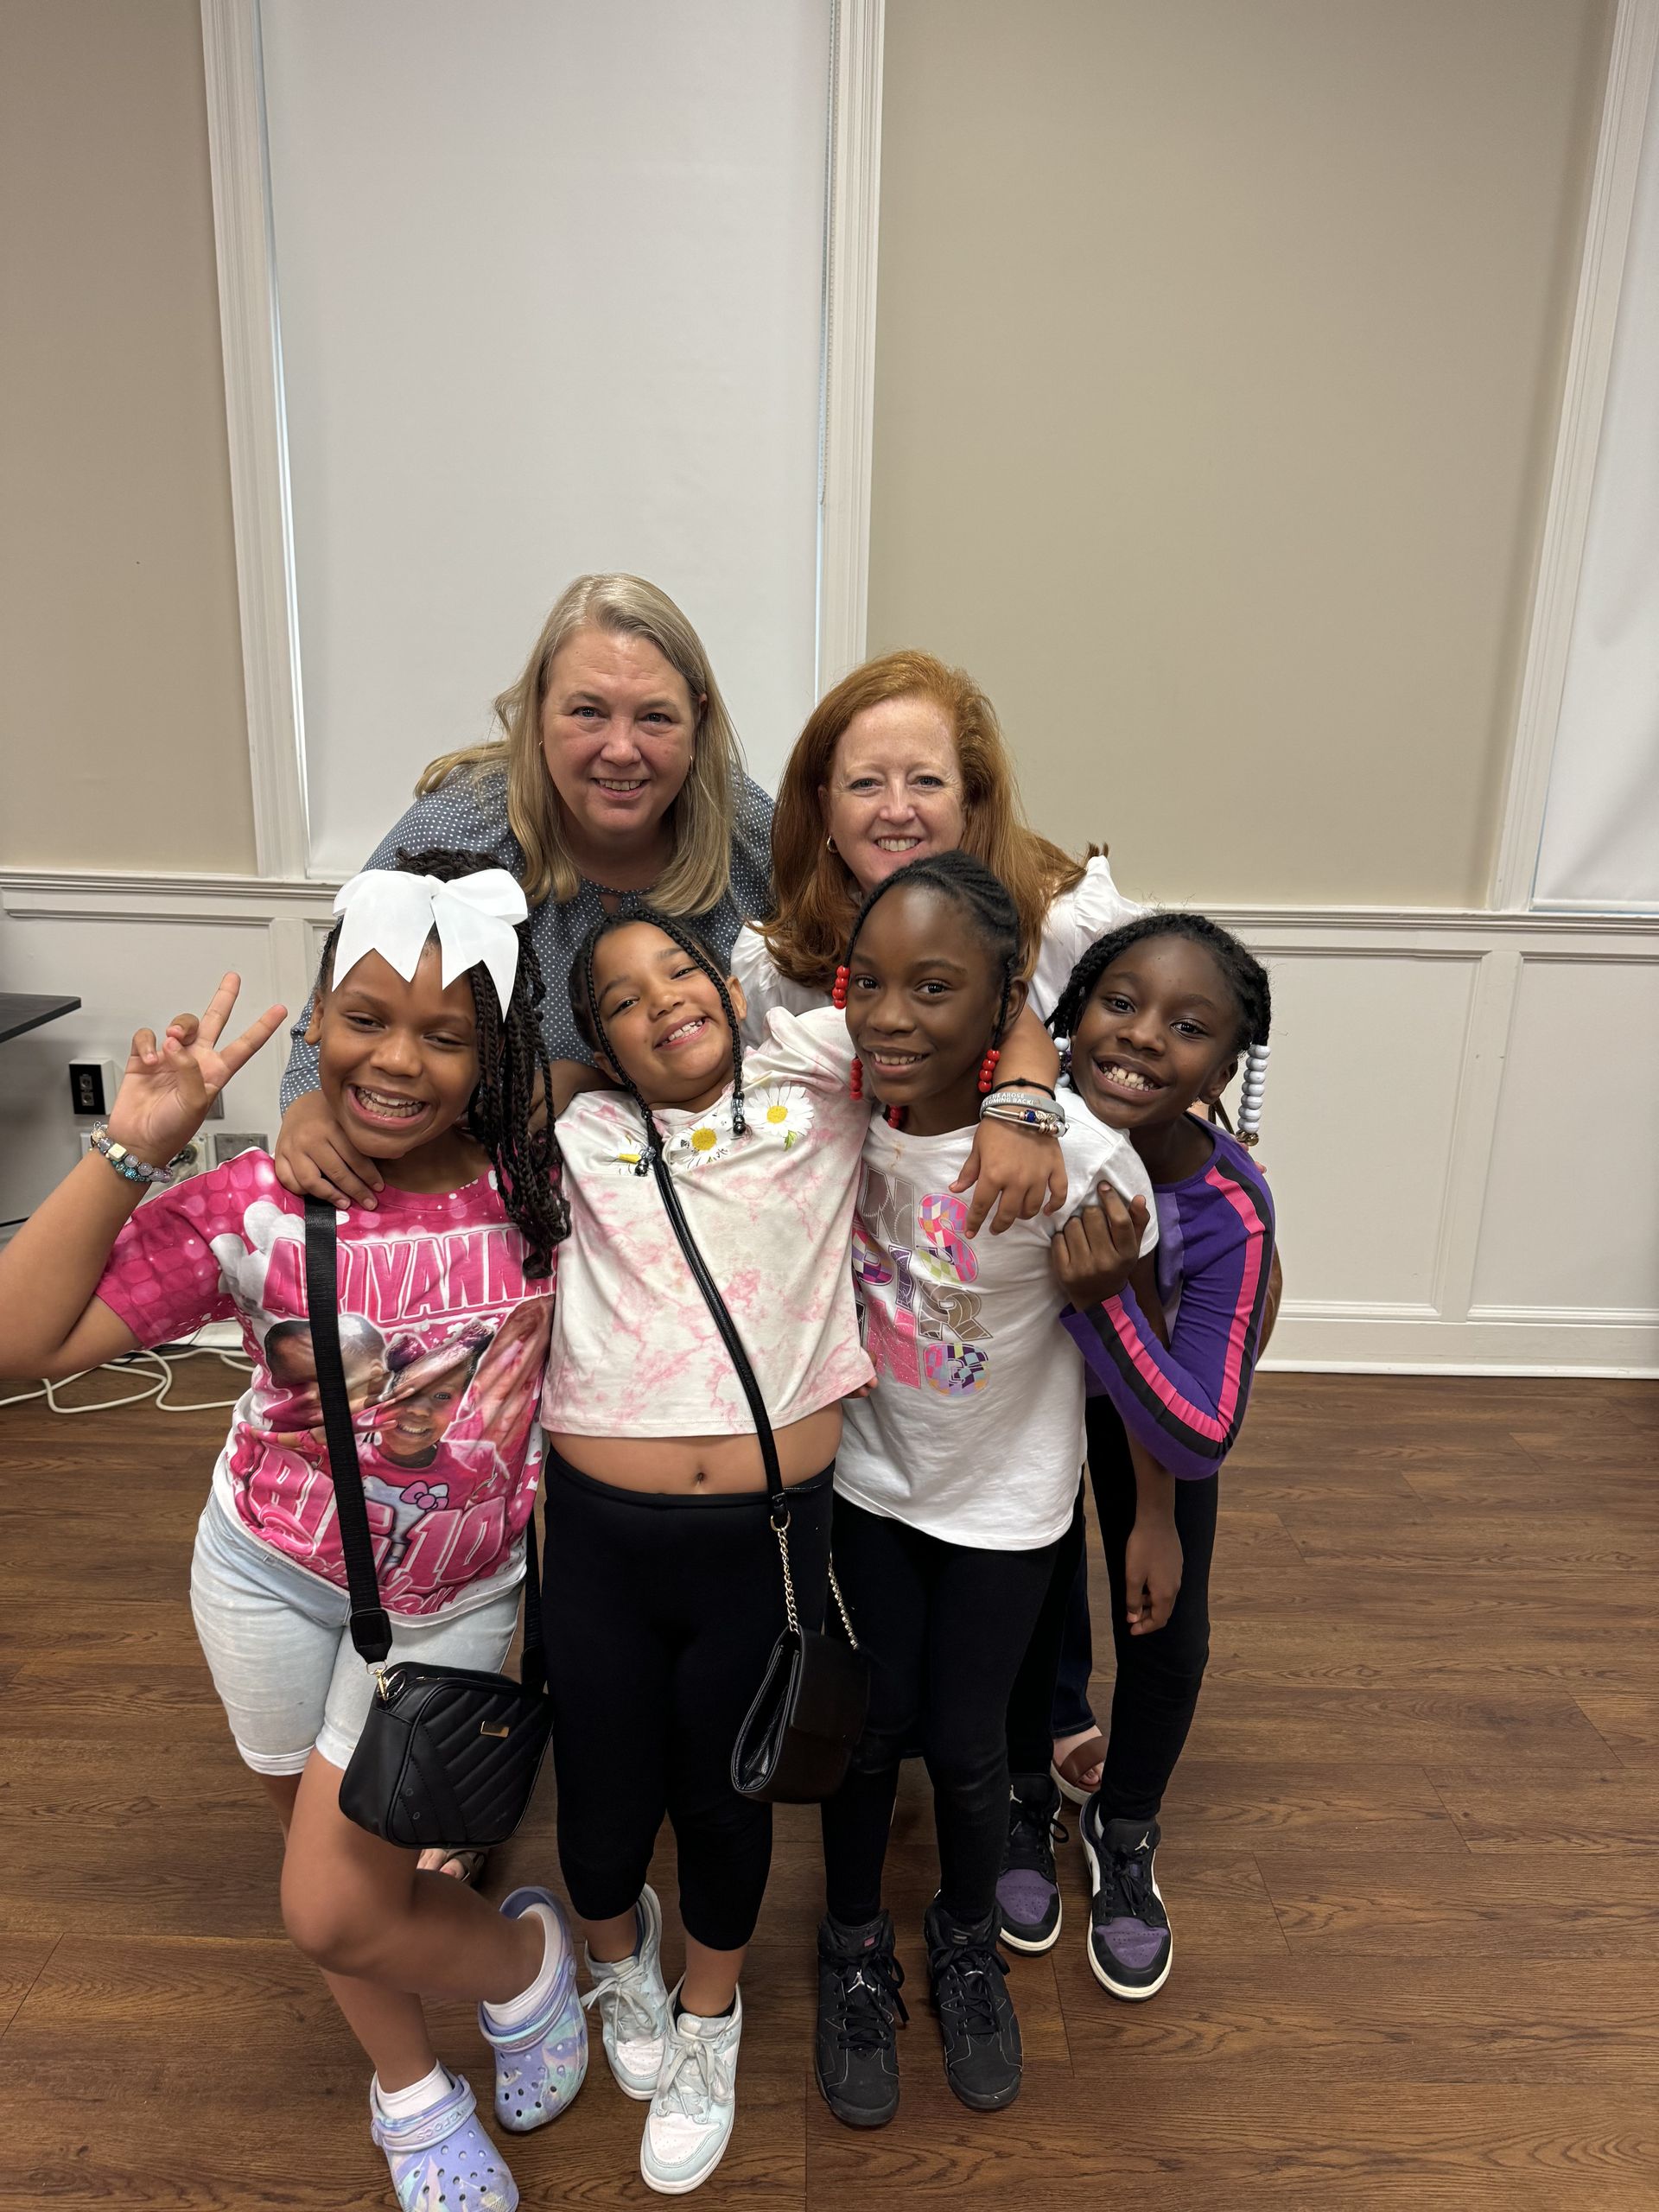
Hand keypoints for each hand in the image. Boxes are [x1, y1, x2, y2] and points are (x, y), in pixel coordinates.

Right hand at [106, 974, 286, 1167]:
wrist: (138, 1140)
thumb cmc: (171, 1130)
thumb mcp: (194, 1104)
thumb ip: (191, 1072)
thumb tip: (176, 1046)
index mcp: (216, 1072)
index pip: (244, 1045)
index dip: (262, 1028)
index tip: (279, 1010)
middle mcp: (196, 1061)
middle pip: (213, 1021)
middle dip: (224, 998)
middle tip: (233, 978)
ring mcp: (171, 1057)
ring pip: (180, 1025)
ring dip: (177, 1028)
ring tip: (170, 1045)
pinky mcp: (146, 1057)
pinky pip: (148, 1036)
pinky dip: (148, 1042)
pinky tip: (151, 1058)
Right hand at [273, 1087, 383, 1209]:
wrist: (300, 1104)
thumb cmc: (329, 1114)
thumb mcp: (348, 1118)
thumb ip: (362, 1138)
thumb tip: (395, 1155)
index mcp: (331, 1125)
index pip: (354, 1158)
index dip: (369, 1176)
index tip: (379, 1188)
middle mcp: (310, 1137)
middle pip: (336, 1172)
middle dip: (356, 1191)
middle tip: (369, 1203)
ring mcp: (291, 1147)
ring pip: (310, 1181)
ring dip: (330, 1196)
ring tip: (345, 1203)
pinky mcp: (279, 1154)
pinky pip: (288, 1180)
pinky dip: (302, 1191)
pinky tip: (318, 1194)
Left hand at [951, 1121, 1067, 1235]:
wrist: (1023, 1105)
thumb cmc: (996, 1125)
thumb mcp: (977, 1148)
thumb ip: (969, 1171)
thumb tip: (955, 1189)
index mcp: (993, 1176)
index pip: (981, 1207)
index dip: (974, 1222)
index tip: (971, 1232)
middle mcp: (1016, 1181)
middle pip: (1008, 1214)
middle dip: (999, 1224)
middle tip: (995, 1228)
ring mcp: (1038, 1177)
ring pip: (1032, 1208)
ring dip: (1023, 1216)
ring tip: (1017, 1215)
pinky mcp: (1055, 1169)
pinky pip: (1058, 1194)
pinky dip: (1054, 1206)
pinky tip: (1047, 1211)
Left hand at [1053, 1185, 1150, 1307]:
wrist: (1098, 1299)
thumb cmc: (1117, 1265)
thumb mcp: (1132, 1247)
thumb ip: (1137, 1221)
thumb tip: (1138, 1198)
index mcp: (1126, 1253)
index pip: (1119, 1220)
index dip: (1111, 1199)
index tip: (1103, 1186)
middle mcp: (1106, 1262)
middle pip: (1092, 1216)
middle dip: (1090, 1213)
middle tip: (1092, 1222)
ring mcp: (1083, 1268)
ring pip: (1072, 1224)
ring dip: (1075, 1224)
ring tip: (1081, 1235)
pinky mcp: (1064, 1272)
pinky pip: (1057, 1239)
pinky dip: (1062, 1238)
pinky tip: (1070, 1245)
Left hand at [1124, 1512, 1181, 1635]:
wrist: (1157, 1521)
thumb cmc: (1142, 1549)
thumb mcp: (1132, 1576)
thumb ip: (1133, 1600)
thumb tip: (1134, 1618)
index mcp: (1165, 1593)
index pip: (1159, 1620)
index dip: (1145, 1628)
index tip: (1131, 1630)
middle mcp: (1175, 1587)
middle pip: (1164, 1612)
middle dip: (1148, 1619)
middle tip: (1132, 1620)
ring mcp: (1177, 1575)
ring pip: (1166, 1599)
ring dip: (1151, 1606)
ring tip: (1135, 1602)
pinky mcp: (1175, 1565)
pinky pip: (1167, 1587)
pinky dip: (1156, 1594)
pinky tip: (1144, 1585)